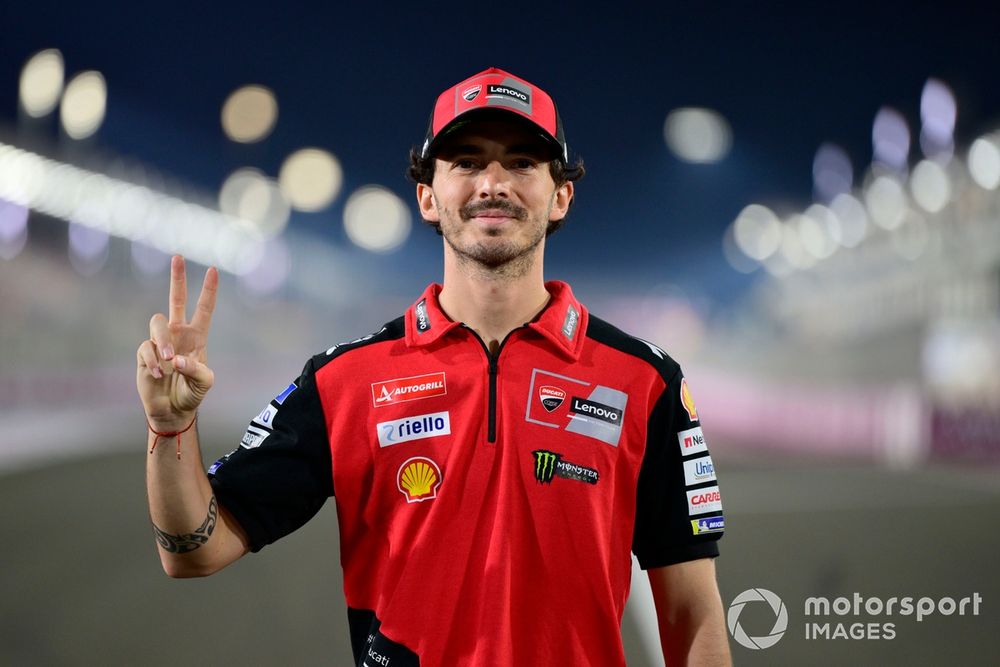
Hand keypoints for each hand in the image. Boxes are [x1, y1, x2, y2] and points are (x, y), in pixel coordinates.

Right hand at [136, 255, 218, 430]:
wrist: (172, 410)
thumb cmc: (192, 394)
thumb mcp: (204, 383)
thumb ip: (197, 371)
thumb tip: (177, 359)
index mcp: (197, 336)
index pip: (204, 309)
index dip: (209, 291)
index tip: (213, 270)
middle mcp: (178, 334)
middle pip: (176, 300)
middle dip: (178, 279)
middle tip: (179, 257)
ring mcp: (160, 342)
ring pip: (157, 323)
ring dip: (163, 340)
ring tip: (169, 361)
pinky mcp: (145, 354)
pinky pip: (146, 349)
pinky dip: (153, 362)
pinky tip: (159, 375)